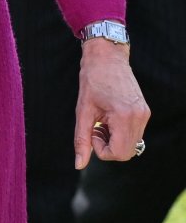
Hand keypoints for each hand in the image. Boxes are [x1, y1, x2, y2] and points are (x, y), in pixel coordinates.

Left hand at [74, 39, 149, 167]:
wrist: (107, 58)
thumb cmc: (92, 81)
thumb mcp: (82, 112)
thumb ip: (81, 140)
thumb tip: (79, 165)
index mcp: (125, 117)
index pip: (119, 153)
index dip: (101, 150)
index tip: (92, 132)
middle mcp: (139, 117)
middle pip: (127, 152)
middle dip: (108, 147)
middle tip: (96, 128)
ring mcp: (144, 114)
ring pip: (131, 144)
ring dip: (114, 140)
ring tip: (102, 122)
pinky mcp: (144, 111)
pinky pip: (134, 134)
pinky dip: (120, 133)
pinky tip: (109, 119)